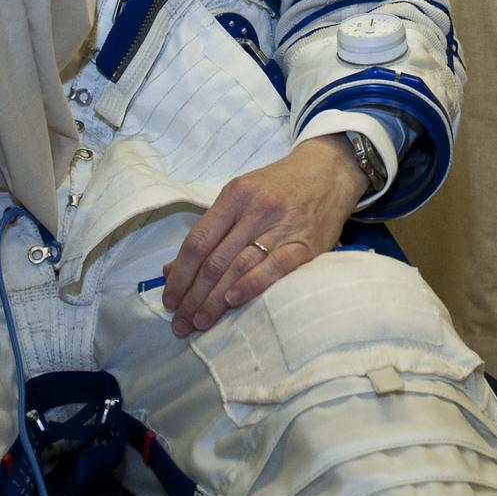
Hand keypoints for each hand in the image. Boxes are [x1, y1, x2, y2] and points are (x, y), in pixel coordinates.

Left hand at [161, 136, 368, 336]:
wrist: (328, 172)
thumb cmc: (278, 186)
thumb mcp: (241, 195)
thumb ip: (210, 229)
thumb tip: (172, 268)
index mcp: (234, 196)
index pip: (198, 240)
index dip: (180, 274)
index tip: (168, 299)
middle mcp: (254, 210)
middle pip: (215, 259)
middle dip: (193, 296)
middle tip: (179, 323)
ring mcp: (281, 227)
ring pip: (239, 267)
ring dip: (215, 300)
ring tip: (199, 323)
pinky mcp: (305, 245)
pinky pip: (275, 268)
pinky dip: (251, 286)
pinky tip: (233, 303)